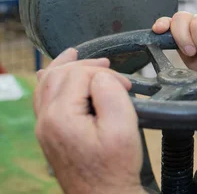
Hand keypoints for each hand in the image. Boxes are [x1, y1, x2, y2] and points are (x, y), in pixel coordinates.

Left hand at [34, 49, 144, 193]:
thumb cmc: (116, 167)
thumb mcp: (122, 126)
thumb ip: (110, 92)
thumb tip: (102, 76)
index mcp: (61, 117)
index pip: (78, 74)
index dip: (105, 74)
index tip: (127, 86)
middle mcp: (46, 121)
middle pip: (58, 75)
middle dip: (85, 66)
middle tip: (109, 67)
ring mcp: (45, 128)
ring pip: (45, 84)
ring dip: (64, 67)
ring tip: (76, 55)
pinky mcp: (50, 134)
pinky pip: (43, 99)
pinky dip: (51, 82)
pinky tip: (54, 76)